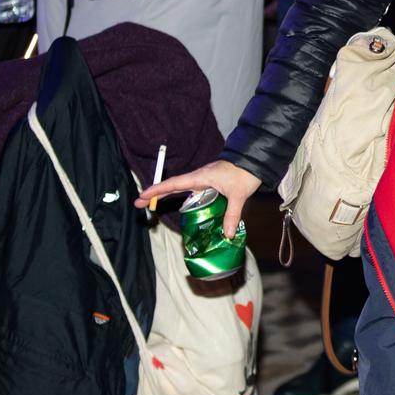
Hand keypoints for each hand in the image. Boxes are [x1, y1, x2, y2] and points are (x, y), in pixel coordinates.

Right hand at [135, 160, 261, 234]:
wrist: (255, 159)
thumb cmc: (245, 173)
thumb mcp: (238, 195)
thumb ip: (232, 215)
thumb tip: (227, 235)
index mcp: (200, 177)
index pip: (173, 184)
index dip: (157, 190)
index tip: (141, 196)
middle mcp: (199, 178)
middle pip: (172, 186)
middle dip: (156, 194)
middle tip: (139, 203)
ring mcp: (205, 179)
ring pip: (182, 189)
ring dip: (169, 196)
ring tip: (155, 205)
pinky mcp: (212, 182)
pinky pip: (194, 191)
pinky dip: (185, 198)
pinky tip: (185, 207)